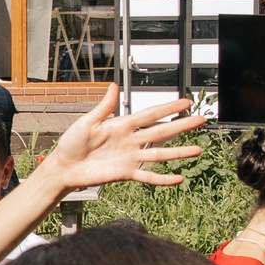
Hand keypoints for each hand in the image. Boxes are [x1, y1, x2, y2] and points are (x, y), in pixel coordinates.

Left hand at [33, 89, 208, 190]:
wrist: (63, 167)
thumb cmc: (71, 143)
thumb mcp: (87, 122)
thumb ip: (104, 107)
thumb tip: (113, 86)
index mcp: (121, 125)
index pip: (150, 114)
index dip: (168, 107)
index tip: (185, 101)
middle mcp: (129, 140)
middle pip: (161, 132)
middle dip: (181, 126)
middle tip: (201, 120)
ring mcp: (129, 157)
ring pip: (159, 154)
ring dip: (179, 152)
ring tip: (198, 149)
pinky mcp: (125, 173)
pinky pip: (147, 177)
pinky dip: (163, 179)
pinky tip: (178, 178)